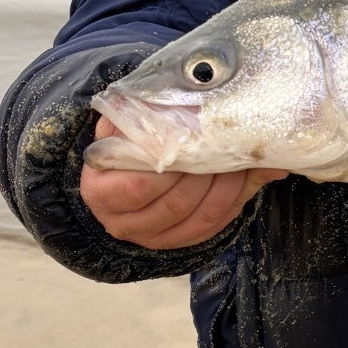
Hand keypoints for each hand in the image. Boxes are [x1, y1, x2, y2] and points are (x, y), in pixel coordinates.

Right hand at [78, 121, 287, 250]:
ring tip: (239, 158)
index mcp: (102, 193)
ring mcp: (154, 237)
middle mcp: (124, 223)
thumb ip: (141, 117)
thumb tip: (180, 107)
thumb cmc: (122, 143)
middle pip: (176, 204)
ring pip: (201, 217)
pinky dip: (235, 200)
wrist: (122, 172)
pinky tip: (245, 177)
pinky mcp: (181, 241)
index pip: (139, 186)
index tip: (191, 141)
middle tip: (226, 146)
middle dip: (207, 174)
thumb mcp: (122, 125)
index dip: (171, 166)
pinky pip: (214, 225)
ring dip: (228, 187)